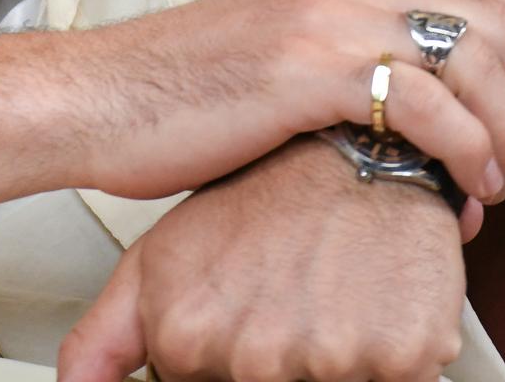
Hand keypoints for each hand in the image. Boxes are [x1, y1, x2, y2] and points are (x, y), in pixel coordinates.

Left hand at [58, 133, 466, 381]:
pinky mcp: (401, 360)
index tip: (241, 315)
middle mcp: (254, 359)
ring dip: (332, 357)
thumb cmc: (259, 200)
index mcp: (186, 339)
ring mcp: (326, 361)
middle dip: (279, 359)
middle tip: (284, 298)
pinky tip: (365, 303)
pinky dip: (388, 355)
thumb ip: (103, 341)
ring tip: (324, 296)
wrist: (353, 144)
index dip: (220, 366)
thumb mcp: (157, 260)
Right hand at [74, 0, 504, 206]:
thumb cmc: (189, 88)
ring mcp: (329, 15)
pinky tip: (464, 190)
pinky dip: (471, 156)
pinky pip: (434, 106)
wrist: (104, 96)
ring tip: (500, 183)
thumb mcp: (292, 44)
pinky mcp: (310, 67)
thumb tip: (439, 95)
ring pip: (481, 58)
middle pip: (502, 13)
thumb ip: (361, 46)